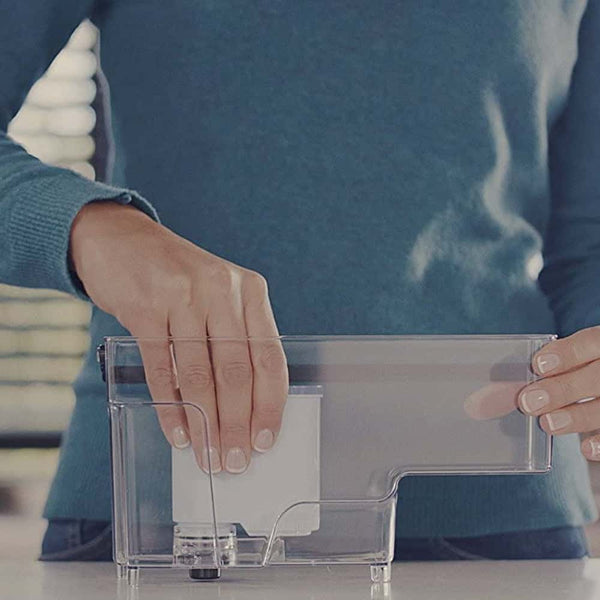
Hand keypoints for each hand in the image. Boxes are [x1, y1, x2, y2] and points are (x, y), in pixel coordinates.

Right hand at [70, 200, 288, 473]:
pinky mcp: (145, 308)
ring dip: (204, 423)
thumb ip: (235, 338)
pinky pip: (161, 369)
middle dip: (236, 424)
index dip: (270, 404)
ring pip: (200, 375)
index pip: (270, 357)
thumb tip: (244, 407)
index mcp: (250, 291)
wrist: (120, 238)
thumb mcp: (219, 295)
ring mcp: (183, 297)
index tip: (265, 439)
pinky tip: (177, 432)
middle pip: (237, 372)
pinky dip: (170, 406)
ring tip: (206, 456)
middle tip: (234, 460)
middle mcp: (221, 290)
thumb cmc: (177, 276)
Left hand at [518, 326, 599, 460]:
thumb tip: (495, 391)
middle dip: (563, 389)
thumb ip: (547, 367)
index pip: (591, 342)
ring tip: (548, 423)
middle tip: (529, 401)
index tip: (537, 365)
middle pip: (597, 377)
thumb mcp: (573, 359)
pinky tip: (586, 449)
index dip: (567, 353)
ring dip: (578, 416)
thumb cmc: (582, 369)